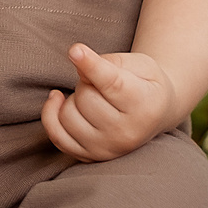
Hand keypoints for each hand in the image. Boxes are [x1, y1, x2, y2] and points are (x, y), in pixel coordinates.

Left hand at [42, 43, 179, 162]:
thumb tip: (78, 63)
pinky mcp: (91, 157)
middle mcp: (127, 133)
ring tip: (92, 96)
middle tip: (100, 82)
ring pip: (68, 115)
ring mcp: (108, 149)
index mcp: (144, 105)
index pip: (111, 84)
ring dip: (73, 99)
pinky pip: (57, 136)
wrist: (156, 113)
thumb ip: (110, 62)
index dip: (91, 65)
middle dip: (87, 81)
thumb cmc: (145, 83)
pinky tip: (59, 99)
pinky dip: (51, 115)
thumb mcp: (139, 64)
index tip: (74, 50)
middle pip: (85, 97)